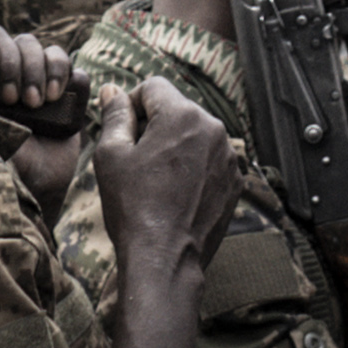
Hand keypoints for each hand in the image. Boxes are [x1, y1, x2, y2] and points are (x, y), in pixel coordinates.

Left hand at [0, 24, 92, 133]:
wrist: (29, 186)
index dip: (5, 58)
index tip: (6, 96)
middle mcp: (14, 74)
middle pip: (25, 41)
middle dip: (27, 69)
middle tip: (25, 103)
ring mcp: (42, 84)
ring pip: (50, 50)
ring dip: (48, 72)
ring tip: (42, 102)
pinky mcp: (68, 97)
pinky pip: (75, 70)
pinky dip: (69, 78)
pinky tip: (58, 99)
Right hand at [91, 76, 242, 281]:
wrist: (164, 259)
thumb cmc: (133, 207)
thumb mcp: (111, 156)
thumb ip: (115, 116)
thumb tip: (113, 90)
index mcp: (183, 115)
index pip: (153, 87)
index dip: (131, 104)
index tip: (121, 131)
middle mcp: (213, 128)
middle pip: (177, 110)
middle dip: (154, 126)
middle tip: (134, 160)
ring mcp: (228, 156)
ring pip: (195, 135)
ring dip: (175, 147)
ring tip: (155, 180)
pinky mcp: (235, 181)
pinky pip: (210, 160)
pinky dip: (193, 168)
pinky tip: (175, 194)